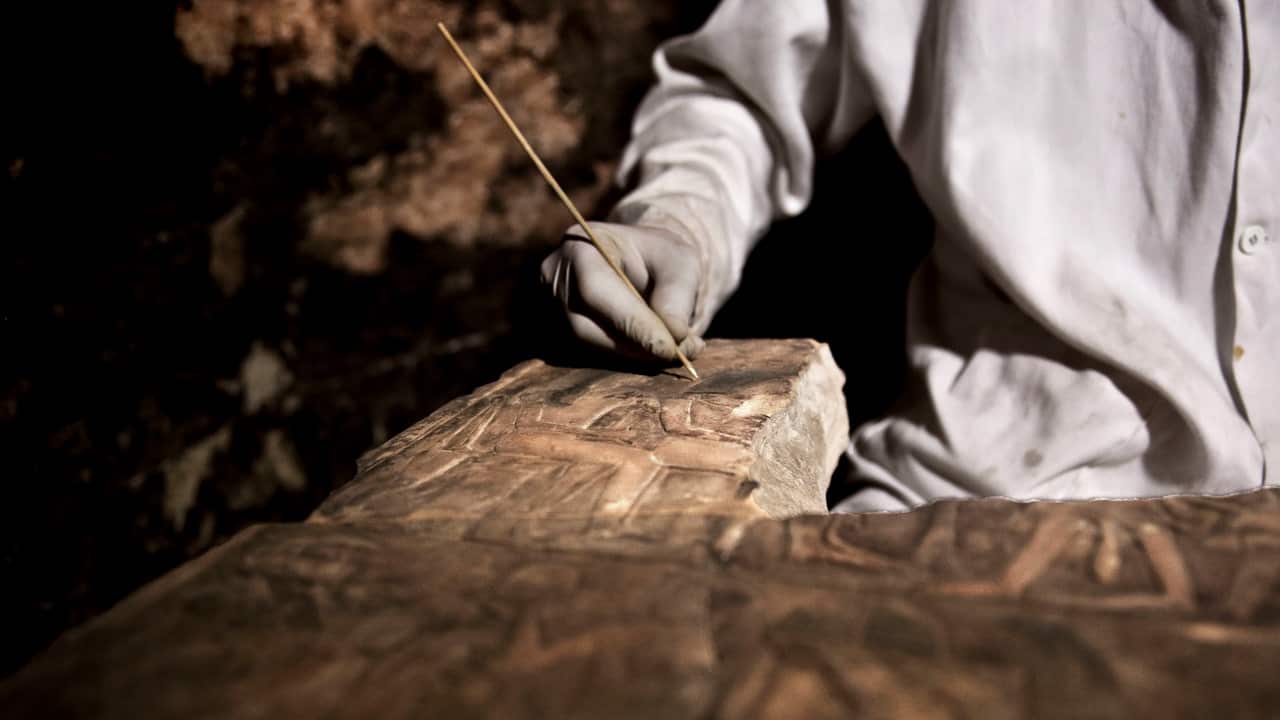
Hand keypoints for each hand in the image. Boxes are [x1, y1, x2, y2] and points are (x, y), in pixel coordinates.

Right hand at [540, 221, 707, 361]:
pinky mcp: (556, 332)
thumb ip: (677, 295)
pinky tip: (652, 353)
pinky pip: (586, 355)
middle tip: (674, 354)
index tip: (668, 347)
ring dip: (631, 356)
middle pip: (584, 325)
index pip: (596, 289)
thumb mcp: (680, 263)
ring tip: (672, 352)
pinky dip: (623, 359)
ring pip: (586, 346)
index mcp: (581, 244)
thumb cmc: (661, 256)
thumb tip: (675, 336)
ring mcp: (548, 306)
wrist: (644, 262)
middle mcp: (554, 275)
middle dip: (632, 345)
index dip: (631, 322)